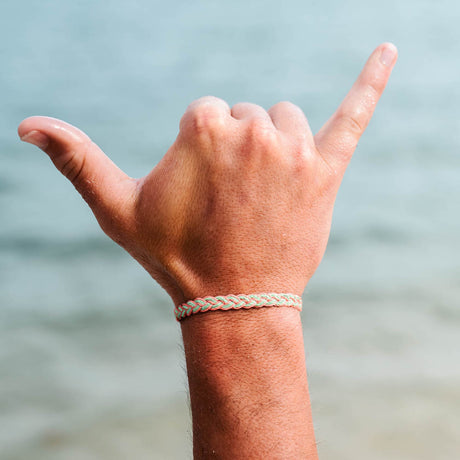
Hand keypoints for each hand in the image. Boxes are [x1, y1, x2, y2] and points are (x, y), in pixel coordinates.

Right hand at [18, 43, 396, 305]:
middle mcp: (253, 128)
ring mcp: (294, 149)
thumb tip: (25, 124)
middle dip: (237, 152)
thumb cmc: (173, 255)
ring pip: (286, 121)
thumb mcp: (116, 208)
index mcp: (204, 125)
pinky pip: (355, 114)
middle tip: (232, 203)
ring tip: (261, 195)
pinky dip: (373, 80)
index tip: (204, 192)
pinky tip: (390, 49)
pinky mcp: (326, 170)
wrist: (231, 300)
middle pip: (247, 116)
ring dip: (273, 147)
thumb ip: (76, 160)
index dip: (202, 154)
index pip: (207, 113)